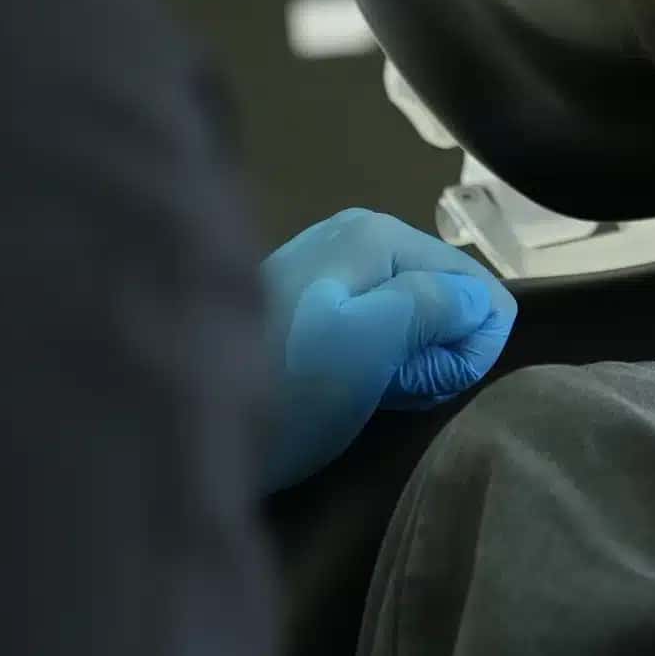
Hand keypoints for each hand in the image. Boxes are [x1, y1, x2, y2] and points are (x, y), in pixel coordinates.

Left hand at [259, 208, 517, 490]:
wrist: (174, 421)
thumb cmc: (285, 383)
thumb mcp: (371, 343)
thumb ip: (434, 307)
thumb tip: (479, 302)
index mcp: (376, 234)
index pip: (473, 280)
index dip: (472, 339)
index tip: (438, 384)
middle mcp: (353, 236)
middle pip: (442, 293)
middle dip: (439, 347)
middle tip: (400, 392)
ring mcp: (323, 271)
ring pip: (409, 313)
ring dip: (409, 360)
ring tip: (375, 395)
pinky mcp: (301, 308)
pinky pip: (373, 327)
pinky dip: (377, 360)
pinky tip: (354, 389)